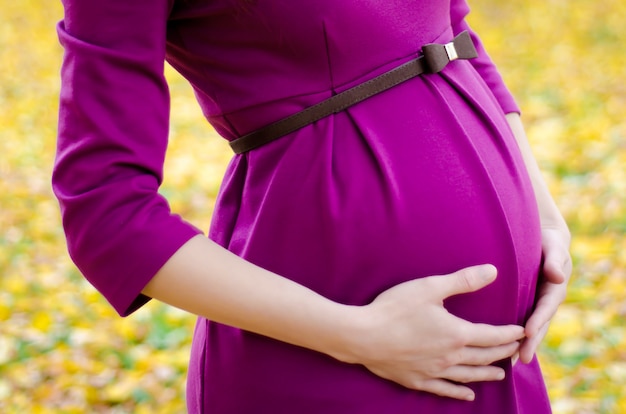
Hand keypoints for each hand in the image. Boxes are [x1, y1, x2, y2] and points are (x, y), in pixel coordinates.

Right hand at [348, 265, 524, 400]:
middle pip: (484, 357)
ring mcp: (434, 371)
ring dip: (487, 374)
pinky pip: (445, 390)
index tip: (522, 332)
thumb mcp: (430, 288)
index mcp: (456, 334)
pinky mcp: (417, 380)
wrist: (363, 335)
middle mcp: (450, 357)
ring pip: (469, 376)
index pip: (492, 336)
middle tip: (516, 350)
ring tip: (500, 374)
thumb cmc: (395, 308)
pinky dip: (459, 393)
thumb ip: (463, 281)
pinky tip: (468, 396)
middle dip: (502, 353)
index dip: (509, 334)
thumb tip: (493, 271)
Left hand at [519, 226, 571, 363]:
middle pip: (538, 324)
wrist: (541, 238)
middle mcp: (544, 301)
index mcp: (553, 290)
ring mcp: (533, 304)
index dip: (538, 320)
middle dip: (531, 342)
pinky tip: (497, 347)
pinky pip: (516, 320)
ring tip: (509, 361)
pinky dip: (509, 334)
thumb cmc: (548, 242)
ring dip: (520, 344)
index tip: (529, 332)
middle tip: (522, 358)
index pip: (546, 308)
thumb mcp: (554, 247)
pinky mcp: (521, 303)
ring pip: (527, 326)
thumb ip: (555, 260)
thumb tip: (558, 276)